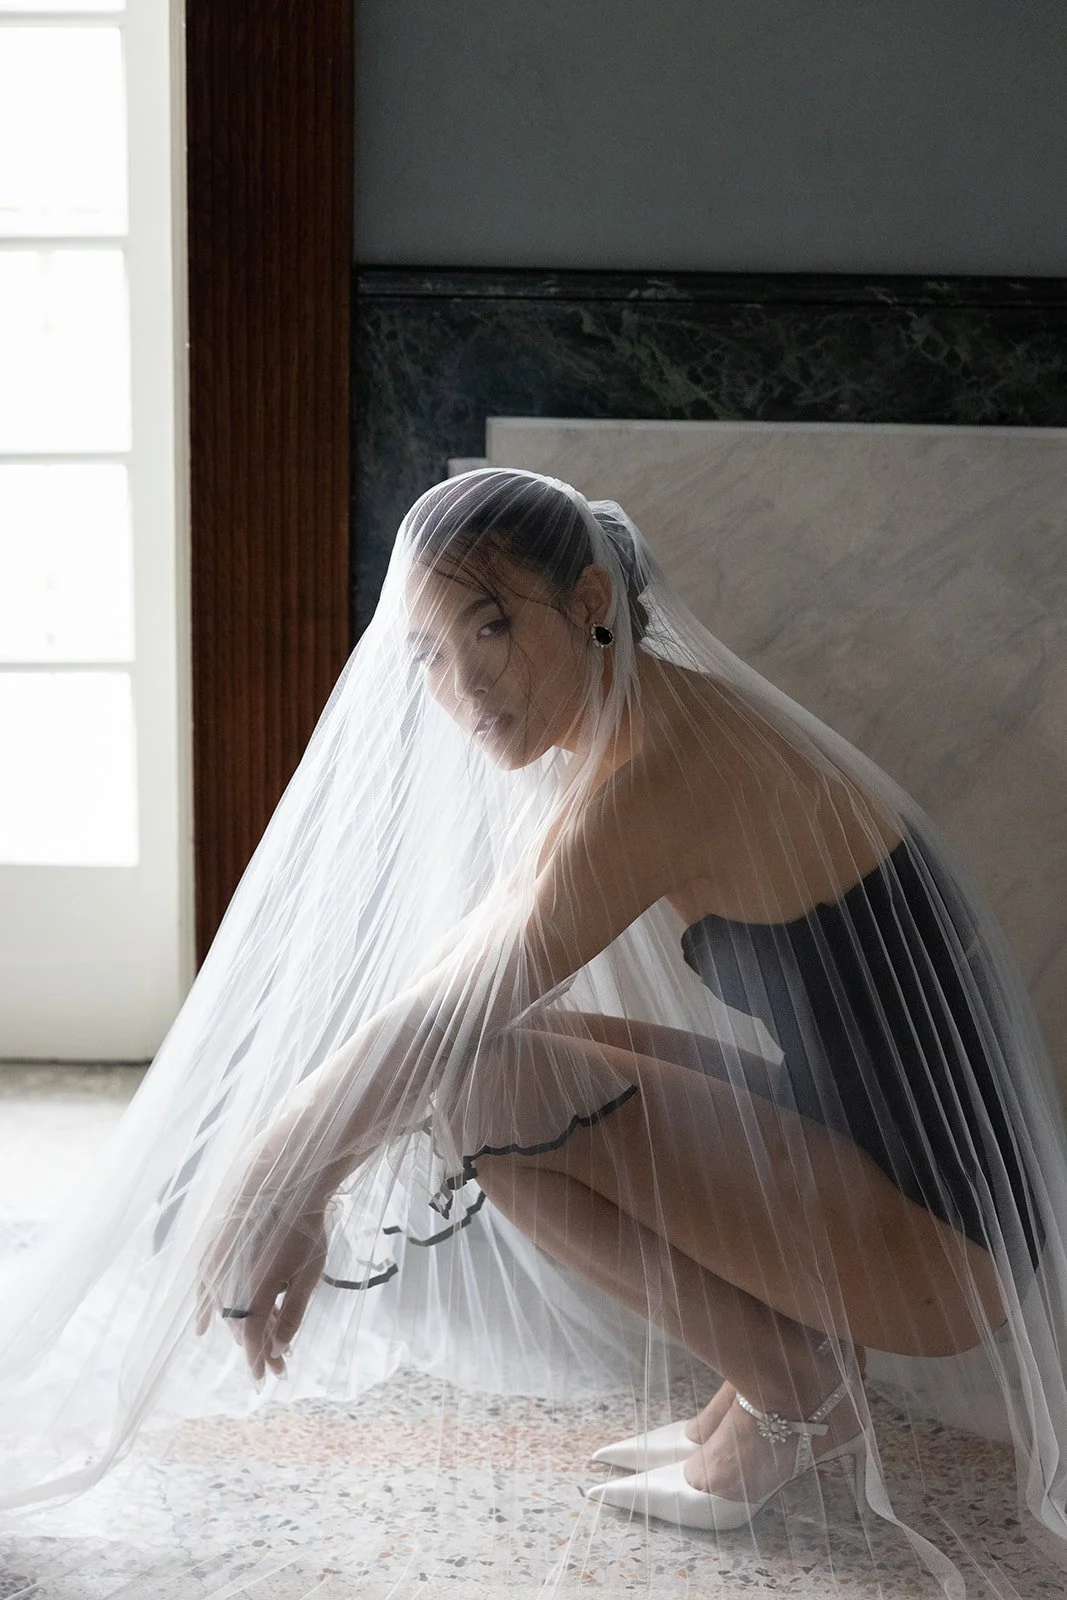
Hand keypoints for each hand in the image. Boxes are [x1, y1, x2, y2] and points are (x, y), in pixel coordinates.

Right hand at [196, 1187, 328, 1380]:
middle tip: (277, 1365)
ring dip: (242, 1329)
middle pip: (240, 1327)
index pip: (252, 1339)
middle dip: (257, 1347)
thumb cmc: (303, 1228)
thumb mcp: (309, 1274)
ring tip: (260, 1345)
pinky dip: (207, 1308)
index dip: (259, 1360)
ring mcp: (220, 1268)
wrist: (283, 1181)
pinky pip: (207, 1288)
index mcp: (257, 1292)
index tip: (266, 1379)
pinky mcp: (215, 1253)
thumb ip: (292, 1313)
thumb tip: (280, 1348)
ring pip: (227, 1309)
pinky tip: (203, 1327)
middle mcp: (232, 1285)